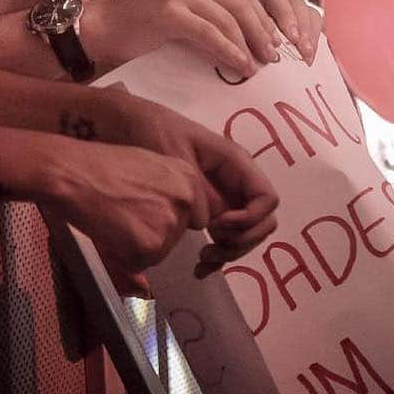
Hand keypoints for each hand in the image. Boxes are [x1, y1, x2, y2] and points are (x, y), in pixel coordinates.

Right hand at [42, 138, 207, 295]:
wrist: (74, 173)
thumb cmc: (103, 166)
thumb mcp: (149, 169)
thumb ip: (168, 194)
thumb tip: (175, 229)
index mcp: (189, 176)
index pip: (194, 214)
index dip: (167, 217)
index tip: (146, 210)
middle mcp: (187, 198)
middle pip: (178, 235)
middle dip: (155, 233)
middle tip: (126, 214)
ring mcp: (171, 223)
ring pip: (161, 251)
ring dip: (139, 245)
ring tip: (116, 219)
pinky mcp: (152, 245)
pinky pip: (141, 264)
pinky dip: (124, 257)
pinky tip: (110, 231)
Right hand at [83, 0, 315, 76]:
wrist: (103, 28)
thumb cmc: (146, 25)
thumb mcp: (187, 10)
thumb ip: (217, 12)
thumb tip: (260, 33)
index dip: (265, 20)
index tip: (279, 43)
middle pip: (242, 5)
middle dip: (263, 33)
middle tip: (274, 58)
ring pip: (229, 20)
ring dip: (249, 46)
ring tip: (258, 67)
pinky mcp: (169, 10)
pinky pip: (209, 33)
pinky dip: (228, 51)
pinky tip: (239, 66)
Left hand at [106, 92, 278, 277]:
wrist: (127, 125)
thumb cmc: (153, 131)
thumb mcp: (173, 154)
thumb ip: (194, 188)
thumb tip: (207, 223)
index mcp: (235, 162)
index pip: (267, 197)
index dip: (250, 219)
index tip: (218, 227)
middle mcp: (235, 181)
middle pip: (262, 220)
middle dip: (243, 240)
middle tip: (210, 248)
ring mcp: (224, 197)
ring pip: (247, 233)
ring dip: (231, 252)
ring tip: (201, 261)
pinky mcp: (209, 210)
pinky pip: (226, 237)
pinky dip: (219, 256)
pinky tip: (199, 268)